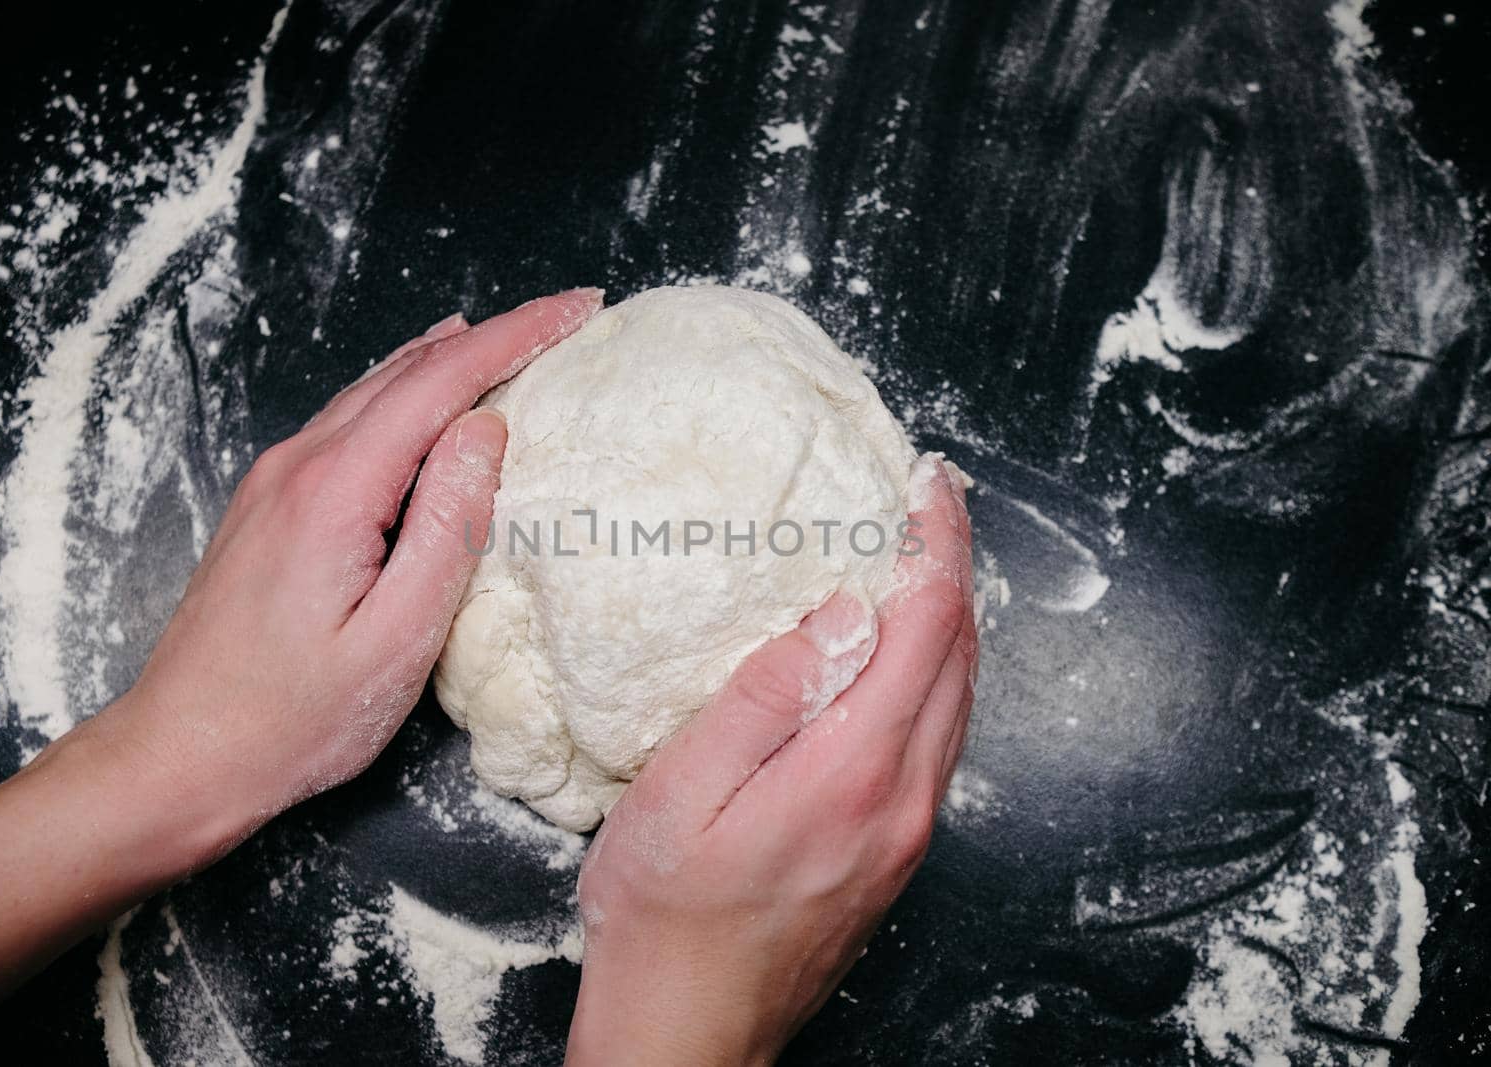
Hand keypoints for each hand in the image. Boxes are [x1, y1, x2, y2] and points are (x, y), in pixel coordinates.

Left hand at [0, 288, 601, 1056]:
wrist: (178, 755)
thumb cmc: (296, 718)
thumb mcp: (398, 639)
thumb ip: (448, 528)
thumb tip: (486, 429)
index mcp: (335, 490)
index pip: (440, 382)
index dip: (517, 335)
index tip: (581, 307)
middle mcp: (297, 465)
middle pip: (405, 372)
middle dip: (491, 336)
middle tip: (565, 319)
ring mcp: (273, 481)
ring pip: (371, 392)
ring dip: (445, 360)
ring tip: (509, 339)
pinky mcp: (266, 506)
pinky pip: (346, 422)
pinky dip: (403, 395)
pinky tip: (423, 397)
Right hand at [566, 453, 976, 1065]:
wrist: (686, 1030)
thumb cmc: (665, 919)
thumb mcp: (682, 795)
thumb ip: (764, 698)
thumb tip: (838, 615)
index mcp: (855, 773)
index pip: (928, 627)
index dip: (937, 543)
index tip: (929, 484)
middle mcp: (903, 802)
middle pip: (960, 658)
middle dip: (953, 569)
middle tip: (926, 504)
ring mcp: (908, 833)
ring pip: (958, 700)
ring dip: (948, 621)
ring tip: (916, 562)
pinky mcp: (895, 852)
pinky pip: (938, 740)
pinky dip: (932, 675)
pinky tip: (897, 657)